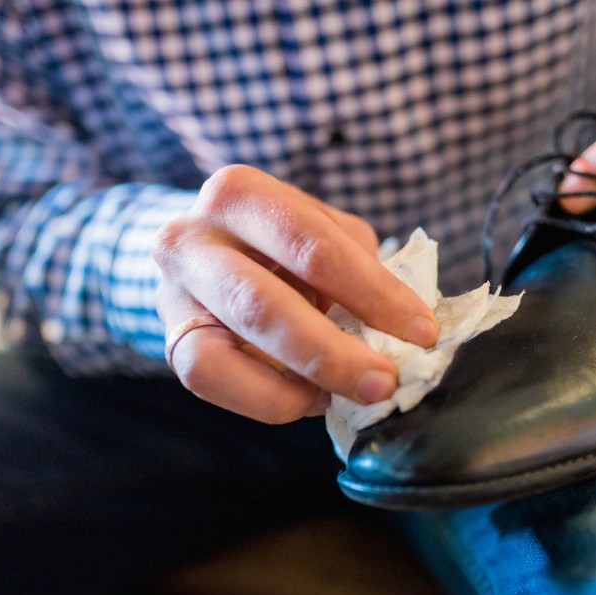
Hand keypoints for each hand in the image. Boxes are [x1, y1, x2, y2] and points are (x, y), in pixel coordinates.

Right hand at [153, 165, 438, 423]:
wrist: (205, 254)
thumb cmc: (279, 244)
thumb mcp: (322, 235)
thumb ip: (359, 271)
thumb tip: (405, 333)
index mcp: (241, 193)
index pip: (314, 246)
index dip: (374, 294)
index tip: (423, 333)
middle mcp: (193, 237)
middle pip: (264, 303)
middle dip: (334, 353)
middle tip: (385, 382)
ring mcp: (174, 293)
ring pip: (227, 354)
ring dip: (301, 381)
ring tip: (351, 396)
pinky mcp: (171, 342)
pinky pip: (214, 381)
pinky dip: (271, 399)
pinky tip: (309, 396)